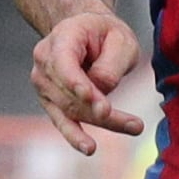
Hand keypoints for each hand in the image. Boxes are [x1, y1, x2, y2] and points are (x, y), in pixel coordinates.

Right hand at [32, 9, 146, 155]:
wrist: (86, 31)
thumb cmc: (105, 34)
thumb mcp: (120, 39)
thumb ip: (110, 64)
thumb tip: (101, 91)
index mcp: (62, 36)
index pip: (63, 63)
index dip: (76, 83)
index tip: (95, 100)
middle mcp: (45, 60)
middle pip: (70, 92)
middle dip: (99, 109)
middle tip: (132, 123)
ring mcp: (43, 82)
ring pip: (71, 110)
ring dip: (102, 122)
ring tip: (134, 127)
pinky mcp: (50, 100)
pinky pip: (62, 121)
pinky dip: (75, 136)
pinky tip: (88, 148)